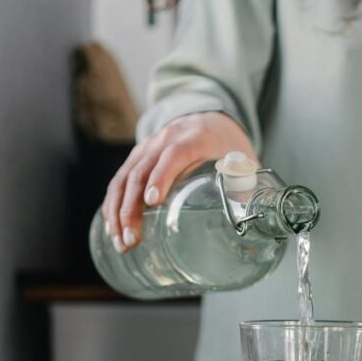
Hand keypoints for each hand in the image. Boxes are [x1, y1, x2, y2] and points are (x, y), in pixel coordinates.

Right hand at [102, 112, 255, 252]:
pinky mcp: (138, 157)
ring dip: (117, 211)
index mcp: (195, 137)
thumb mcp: (243, 161)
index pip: (174, 154)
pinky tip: (112, 227)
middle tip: (132, 239)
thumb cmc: (228, 145)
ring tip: (120, 241)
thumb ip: (245, 187)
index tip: (153, 202)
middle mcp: (165, 138)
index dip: (162, 176)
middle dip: (132, 208)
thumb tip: (249, 220)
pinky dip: (113, 204)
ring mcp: (147, 147)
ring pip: (124, 177)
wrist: (211, 119)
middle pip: (141, 171)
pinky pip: (119, 180)